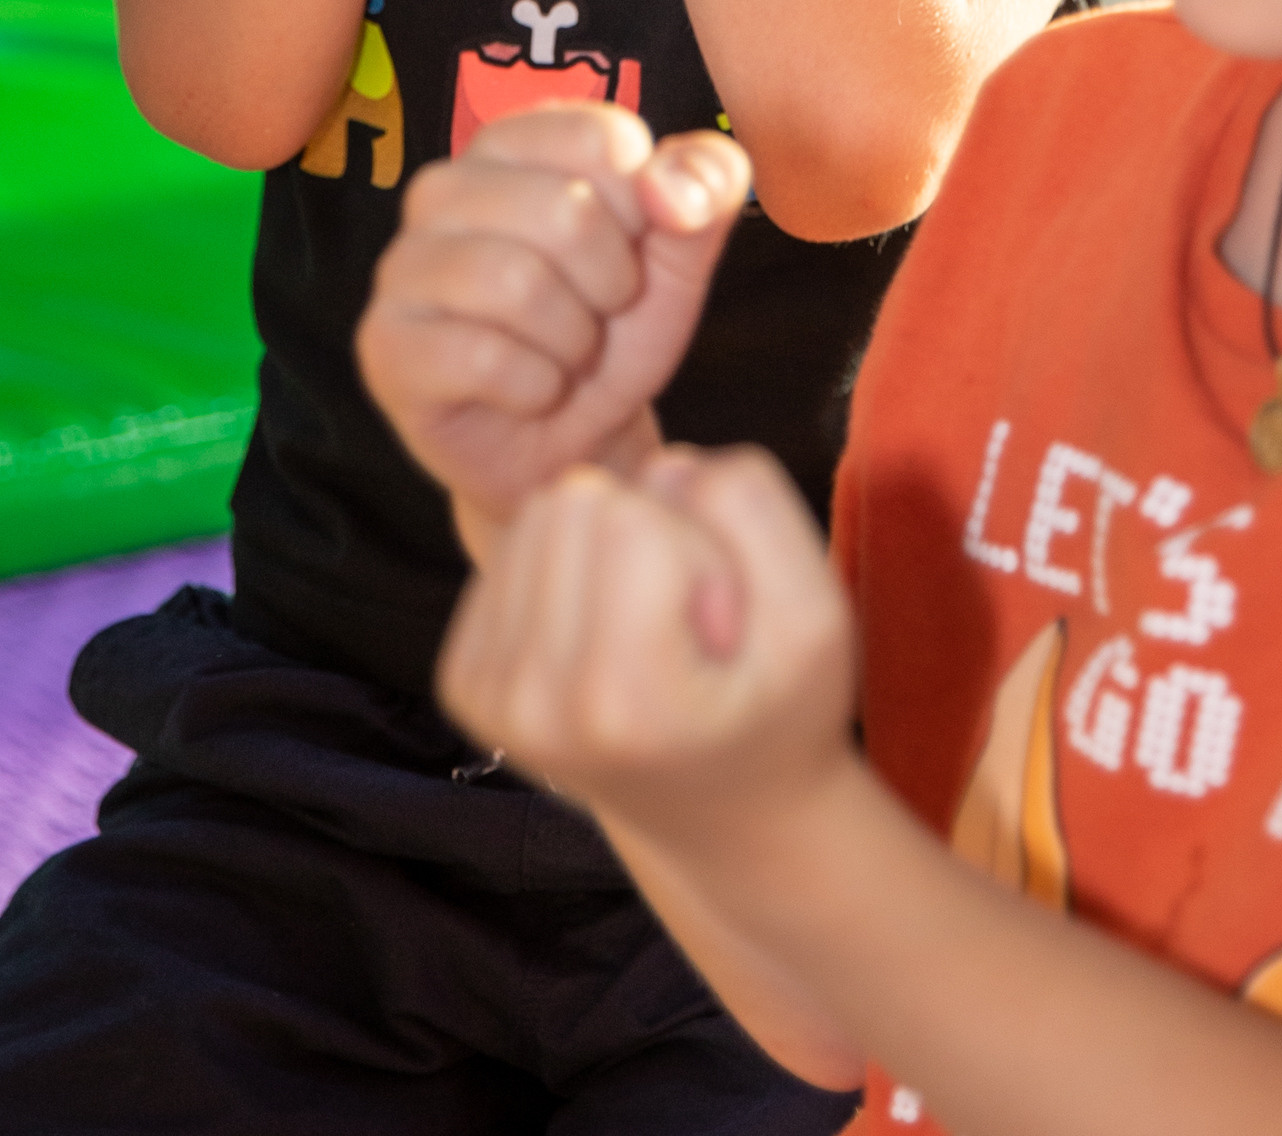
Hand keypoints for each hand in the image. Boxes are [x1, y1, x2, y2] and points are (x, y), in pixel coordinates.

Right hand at [356, 106, 750, 540]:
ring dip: (574, 341)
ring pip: (516, 282)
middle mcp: (444, 187)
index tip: (631, 249)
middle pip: (563, 210)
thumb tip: (669, 185)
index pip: (602, 139)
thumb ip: (707, 188)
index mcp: (514, 141)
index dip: (644, 211)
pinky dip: (536, 387)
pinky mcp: (386, 343)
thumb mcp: (682, 256)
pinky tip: (533, 391)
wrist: (570, 442)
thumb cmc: (613, 330)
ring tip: (566, 355)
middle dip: (611, 285)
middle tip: (598, 316)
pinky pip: (479, 356)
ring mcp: (403, 265)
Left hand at [437, 443, 858, 854]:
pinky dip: (565, 570)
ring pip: (537, 514)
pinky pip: (511, 551)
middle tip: (681, 622)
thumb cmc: (776, 711)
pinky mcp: (462, 682)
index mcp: (619, 699)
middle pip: (573, 501)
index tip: (719, 627)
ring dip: (602, 545)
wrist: (722, 815)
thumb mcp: (819, 616)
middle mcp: (532, 705)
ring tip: (644, 626)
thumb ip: (754, 508)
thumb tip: (655, 466)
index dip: (700, 547)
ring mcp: (488, 698)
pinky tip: (602, 633)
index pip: (632, 519)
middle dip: (646, 533)